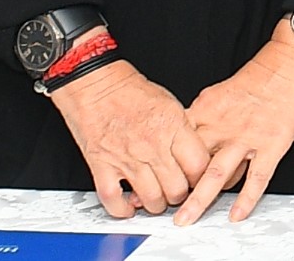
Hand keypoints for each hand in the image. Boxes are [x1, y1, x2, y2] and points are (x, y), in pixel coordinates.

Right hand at [50, 61, 214, 218]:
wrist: (93, 82)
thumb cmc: (128, 89)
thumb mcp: (169, 103)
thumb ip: (183, 130)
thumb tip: (196, 154)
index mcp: (173, 126)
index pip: (199, 166)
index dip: (201, 178)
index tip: (196, 179)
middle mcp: (152, 145)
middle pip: (178, 188)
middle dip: (180, 195)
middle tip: (176, 191)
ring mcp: (127, 157)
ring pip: (152, 199)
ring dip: (156, 204)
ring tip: (156, 198)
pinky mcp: (102, 165)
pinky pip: (114, 200)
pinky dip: (122, 210)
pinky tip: (128, 207)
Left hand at [180, 20, 293, 221]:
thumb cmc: (265, 72)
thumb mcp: (224, 90)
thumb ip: (208, 114)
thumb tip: (196, 133)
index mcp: (208, 108)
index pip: (178, 141)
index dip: (164, 161)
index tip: (153, 176)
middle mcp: (223, 125)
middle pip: (191, 162)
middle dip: (175, 186)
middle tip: (161, 205)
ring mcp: (247, 137)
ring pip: (216, 175)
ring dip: (199, 200)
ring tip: (187, 218)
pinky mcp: (272, 145)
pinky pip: (256, 178)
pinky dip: (246, 200)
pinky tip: (236, 214)